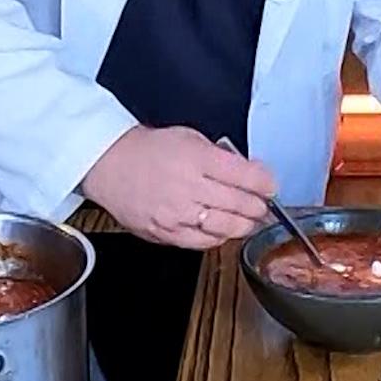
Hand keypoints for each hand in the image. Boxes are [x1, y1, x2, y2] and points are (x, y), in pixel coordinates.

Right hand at [80, 126, 275, 249]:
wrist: (111, 165)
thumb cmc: (149, 150)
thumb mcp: (191, 138)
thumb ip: (222, 157)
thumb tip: (252, 173)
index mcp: (198, 159)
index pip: (247, 177)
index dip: (266, 183)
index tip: (270, 185)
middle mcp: (189, 188)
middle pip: (242, 205)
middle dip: (259, 206)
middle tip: (262, 204)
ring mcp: (178, 214)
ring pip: (227, 228)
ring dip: (244, 225)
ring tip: (247, 219)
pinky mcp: (167, 233)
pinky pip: (204, 243)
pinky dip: (219, 237)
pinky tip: (222, 228)